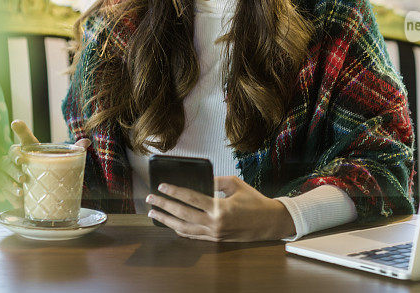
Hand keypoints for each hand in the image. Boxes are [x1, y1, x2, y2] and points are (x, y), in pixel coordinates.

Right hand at [0, 120, 89, 208]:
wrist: (40, 187)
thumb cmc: (49, 167)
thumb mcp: (61, 158)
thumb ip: (73, 150)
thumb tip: (87, 141)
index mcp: (29, 148)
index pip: (23, 136)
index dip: (20, 129)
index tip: (16, 123)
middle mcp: (15, 158)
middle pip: (10, 155)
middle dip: (14, 160)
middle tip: (22, 168)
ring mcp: (8, 172)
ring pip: (3, 173)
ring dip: (10, 181)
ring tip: (21, 190)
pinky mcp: (6, 187)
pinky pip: (3, 189)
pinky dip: (10, 194)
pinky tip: (18, 199)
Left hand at [146, 175, 295, 241]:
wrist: (269, 222)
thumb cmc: (254, 201)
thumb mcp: (235, 184)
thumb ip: (215, 181)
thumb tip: (199, 180)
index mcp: (219, 208)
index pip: (190, 198)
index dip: (174, 192)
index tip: (161, 186)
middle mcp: (214, 223)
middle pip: (182, 214)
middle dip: (163, 206)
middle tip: (150, 199)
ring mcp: (214, 234)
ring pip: (183, 228)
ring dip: (166, 220)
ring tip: (154, 213)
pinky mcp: (215, 239)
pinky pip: (193, 235)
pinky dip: (179, 229)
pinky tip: (171, 224)